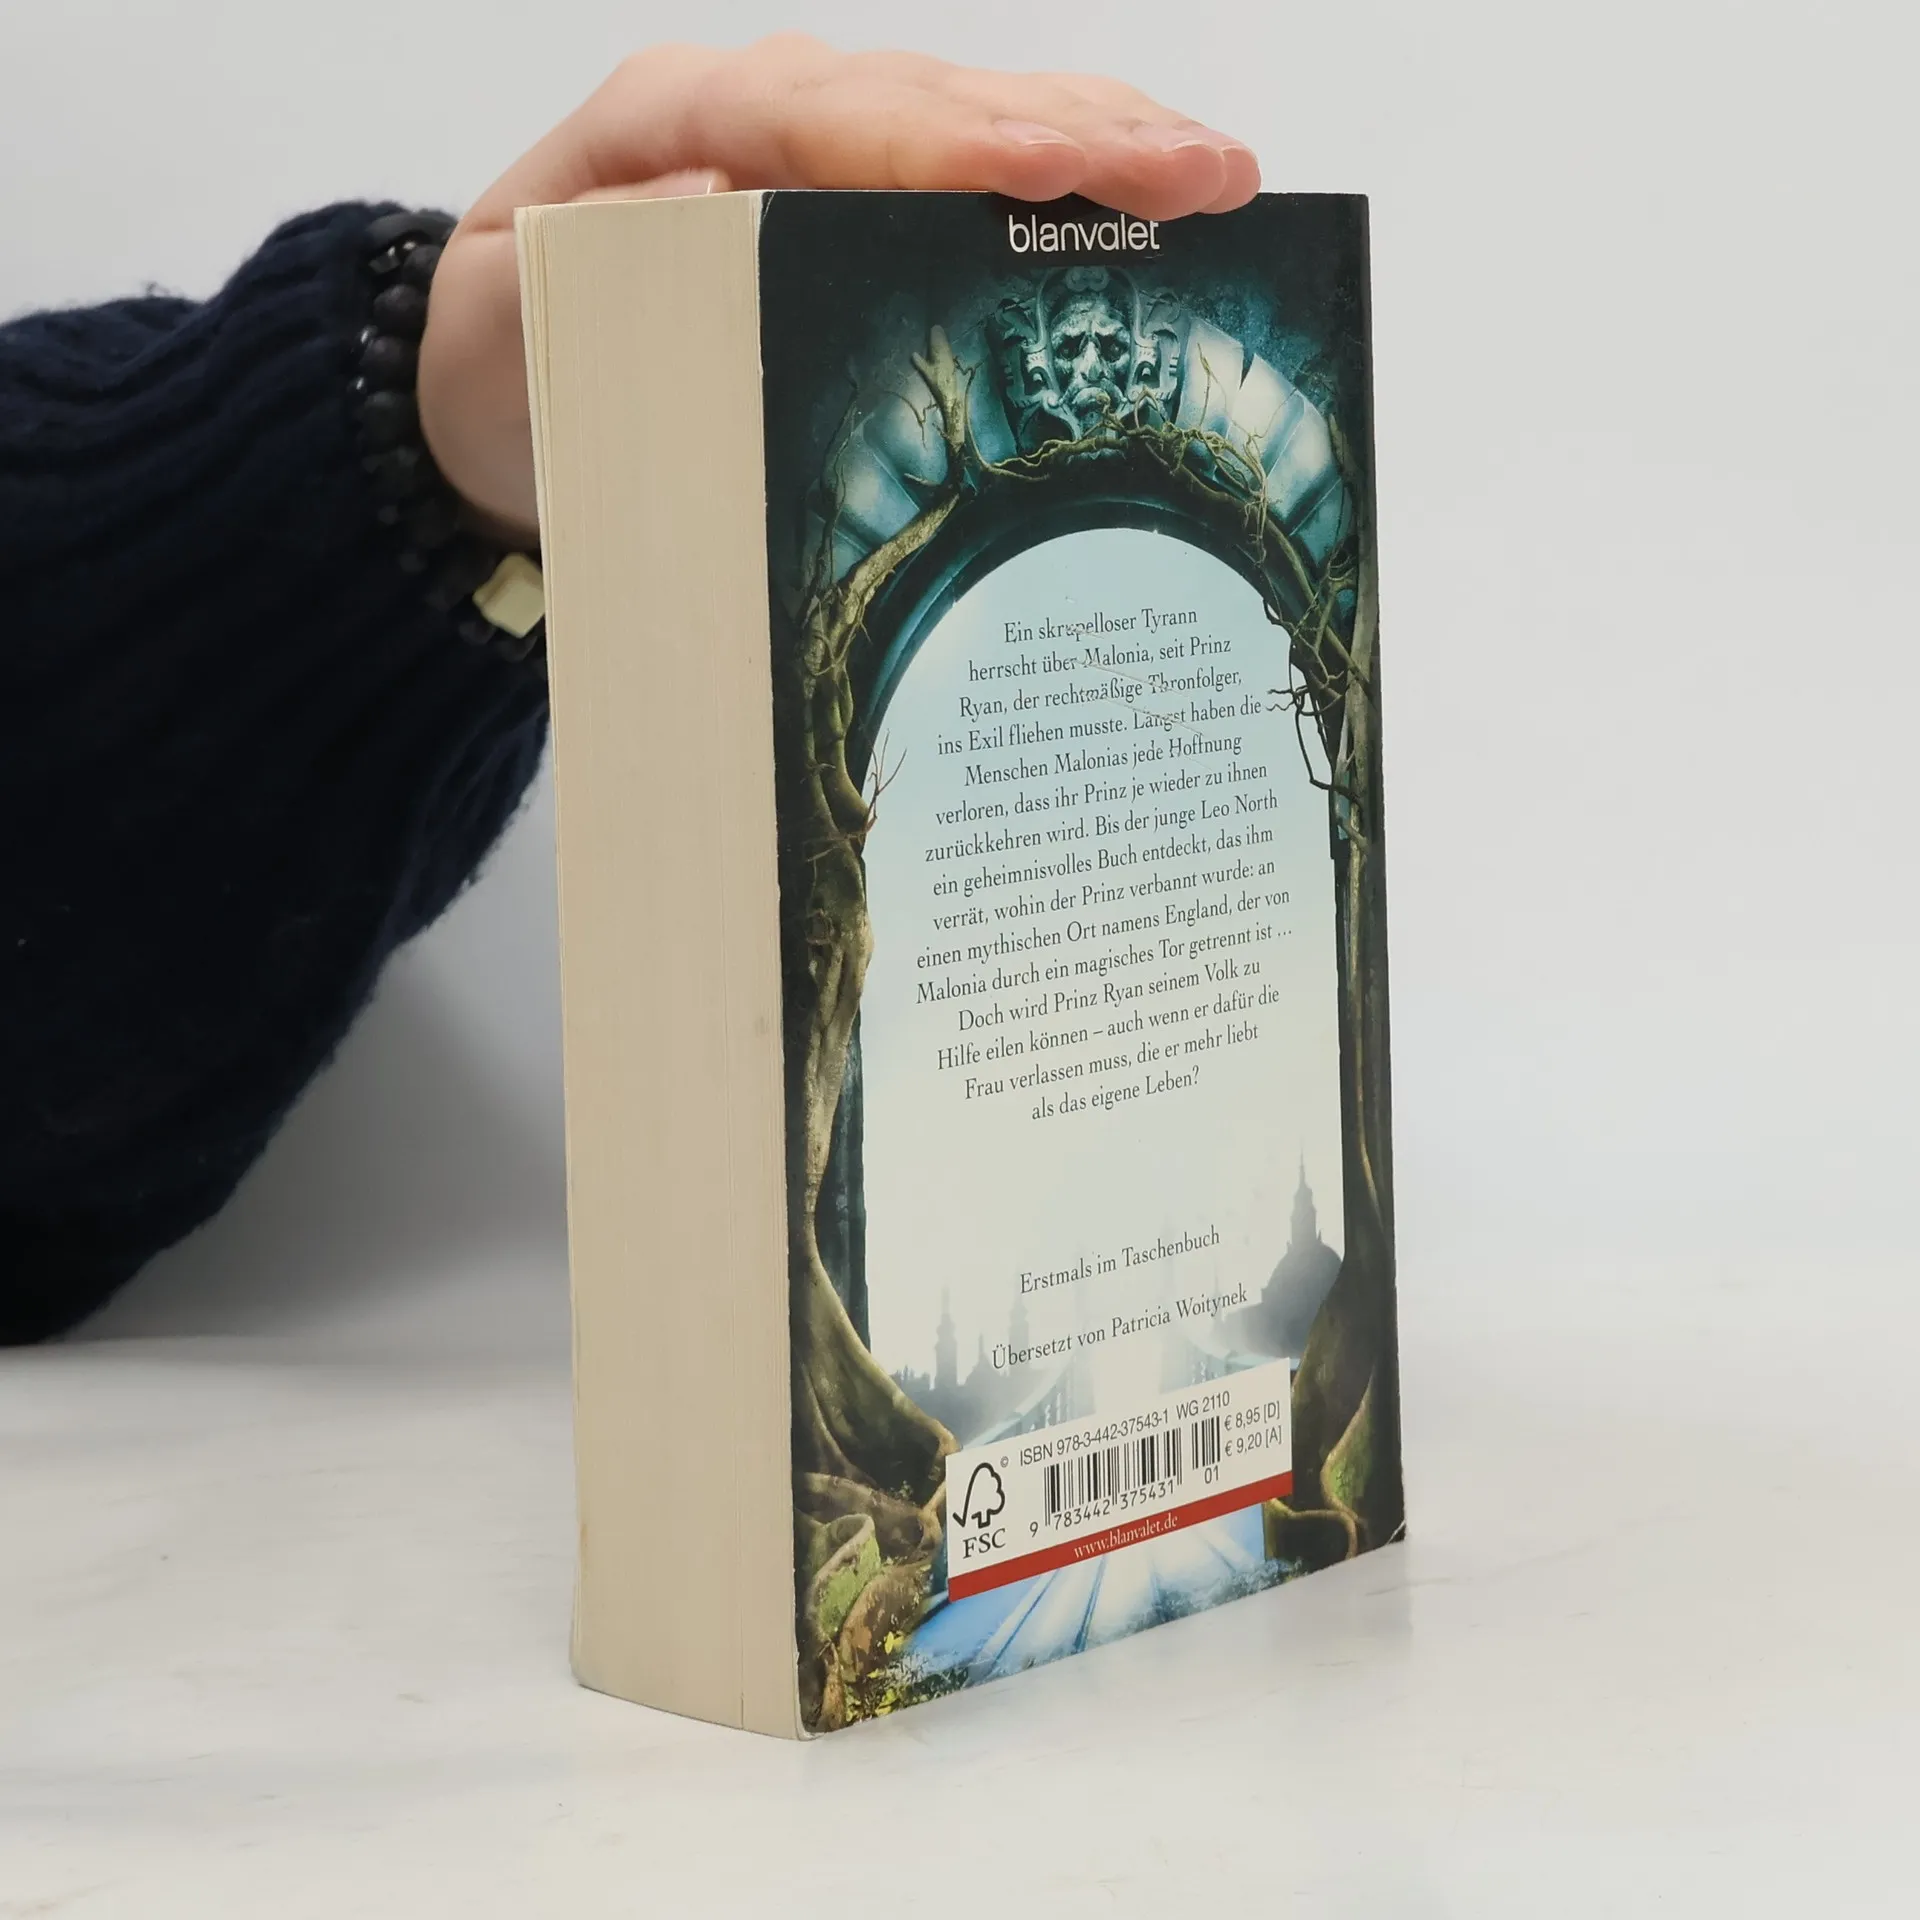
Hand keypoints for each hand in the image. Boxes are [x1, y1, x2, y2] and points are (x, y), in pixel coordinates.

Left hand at [417, 36, 1259, 544]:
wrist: (482, 380)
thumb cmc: (503, 359)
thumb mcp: (514, 331)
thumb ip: (605, 285)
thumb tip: (739, 245)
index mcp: (669, 127)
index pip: (828, 117)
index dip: (947, 141)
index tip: (1048, 167)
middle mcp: (751, 112)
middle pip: (929, 99)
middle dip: (1073, 130)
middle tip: (1206, 173)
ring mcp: (803, 141)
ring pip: (966, 111)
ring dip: (1096, 135)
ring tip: (1214, 172)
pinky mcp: (838, 188)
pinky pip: (960, 160)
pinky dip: (1056, 167)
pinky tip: (1140, 184)